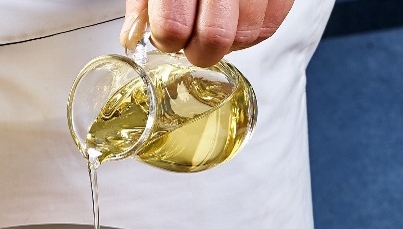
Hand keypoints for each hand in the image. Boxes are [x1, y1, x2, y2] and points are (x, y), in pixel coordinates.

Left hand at [120, 0, 294, 66]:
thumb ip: (143, 3)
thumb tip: (133, 36)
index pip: (173, 27)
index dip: (167, 39)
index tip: (167, 33)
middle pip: (214, 38)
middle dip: (198, 49)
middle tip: (191, 37)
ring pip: (245, 36)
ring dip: (226, 43)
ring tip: (214, 23)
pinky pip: (269, 26)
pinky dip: (250, 32)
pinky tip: (235, 19)